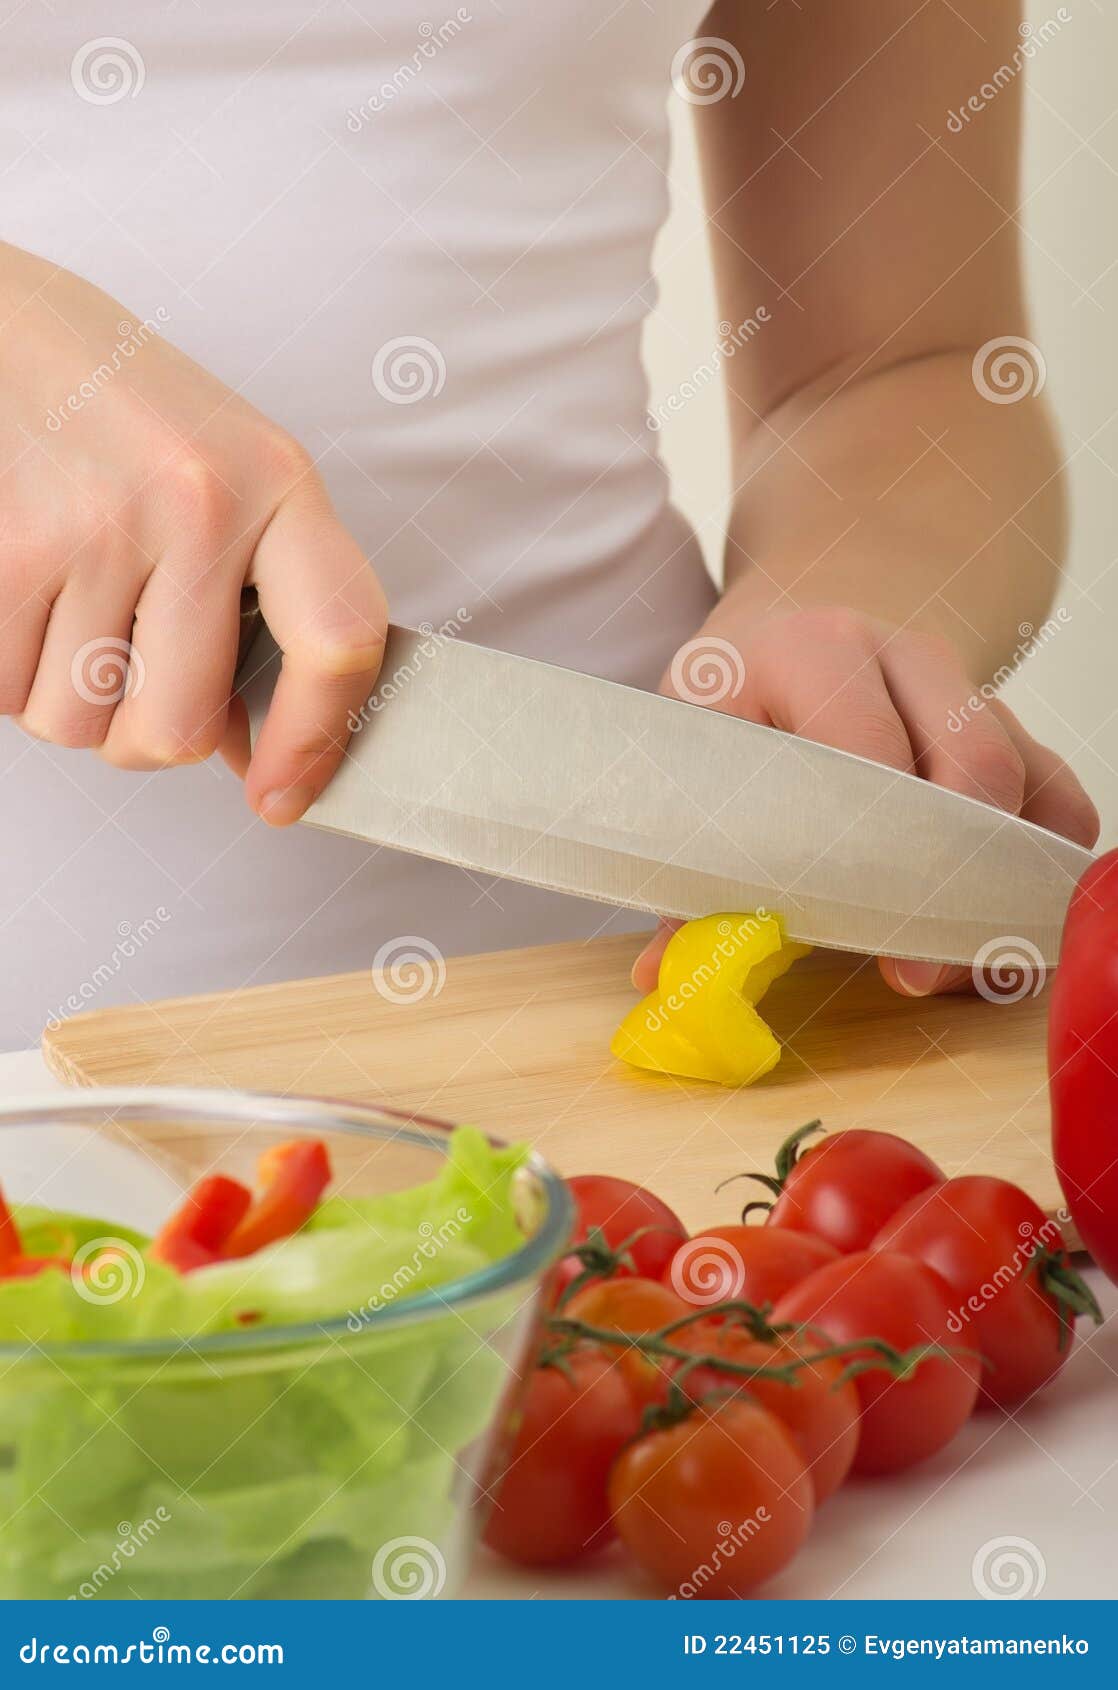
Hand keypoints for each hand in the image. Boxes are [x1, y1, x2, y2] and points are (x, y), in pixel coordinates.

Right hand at [0, 243, 385, 823]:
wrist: (22, 332)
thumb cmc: (145, 429)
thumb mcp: (242, 489)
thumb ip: (268, 611)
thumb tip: (258, 762)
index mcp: (283, 487)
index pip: (338, 642)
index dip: (315, 741)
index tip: (283, 797)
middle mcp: (200, 502)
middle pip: (180, 730)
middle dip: (150, 738)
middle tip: (140, 678)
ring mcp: (102, 522)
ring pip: (81, 726)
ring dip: (73, 704)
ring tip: (81, 616)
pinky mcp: (13, 542)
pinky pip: (8, 691)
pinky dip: (14, 676)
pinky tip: (34, 604)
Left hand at [633, 606, 1099, 996]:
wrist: (790, 632)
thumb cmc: (734, 710)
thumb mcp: (694, 758)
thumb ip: (686, 865)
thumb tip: (661, 977)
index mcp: (811, 648)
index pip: (867, 743)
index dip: (872, 846)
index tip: (867, 930)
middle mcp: (906, 655)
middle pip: (974, 760)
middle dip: (953, 875)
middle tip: (916, 967)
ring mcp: (970, 692)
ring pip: (1025, 789)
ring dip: (994, 889)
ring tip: (944, 964)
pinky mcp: (1012, 733)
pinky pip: (1058, 806)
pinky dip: (1035, 877)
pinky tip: (984, 935)